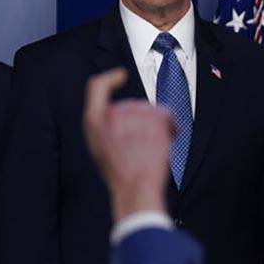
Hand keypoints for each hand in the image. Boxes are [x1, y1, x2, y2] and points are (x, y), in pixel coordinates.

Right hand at [82, 68, 174, 221]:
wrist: (136, 188)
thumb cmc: (119, 174)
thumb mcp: (98, 147)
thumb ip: (103, 126)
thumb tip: (116, 112)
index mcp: (93, 120)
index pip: (97, 87)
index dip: (109, 79)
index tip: (121, 74)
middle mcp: (113, 112)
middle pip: (133, 106)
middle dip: (141, 122)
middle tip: (140, 148)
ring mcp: (135, 113)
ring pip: (151, 111)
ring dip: (156, 127)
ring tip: (151, 150)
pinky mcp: (155, 117)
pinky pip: (167, 114)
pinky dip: (171, 126)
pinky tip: (166, 143)